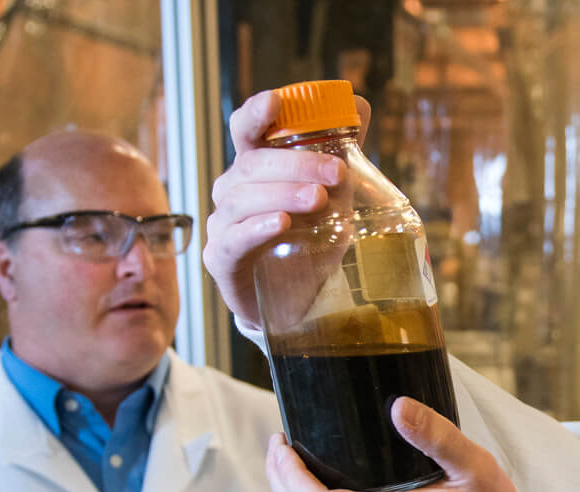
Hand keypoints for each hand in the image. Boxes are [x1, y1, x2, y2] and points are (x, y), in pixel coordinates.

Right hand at [203, 90, 371, 330]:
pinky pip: (234, 238)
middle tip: (336, 173)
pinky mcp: (221, 259)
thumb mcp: (333, 195)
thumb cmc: (310, 241)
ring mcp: (222, 224)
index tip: (276, 101)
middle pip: (252, 165)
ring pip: (242, 199)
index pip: (245, 130)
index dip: (256, 113)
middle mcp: (232, 191)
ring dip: (283, 194)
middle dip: (296, 164)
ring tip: (318, 199)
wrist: (299, 302)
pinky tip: (281, 224)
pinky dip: (258, 228)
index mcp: (255, 168)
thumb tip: (359, 104)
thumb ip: (342, 151)